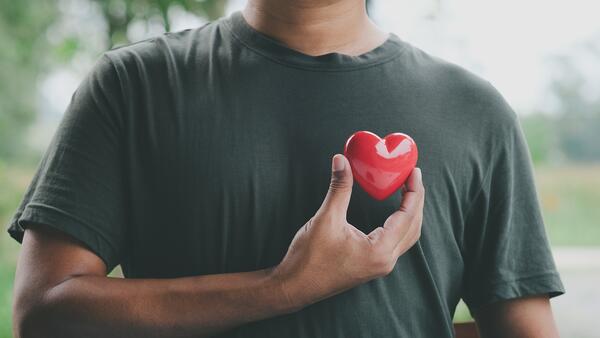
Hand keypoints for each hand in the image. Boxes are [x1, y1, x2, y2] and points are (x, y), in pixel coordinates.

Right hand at [270, 154, 424, 311]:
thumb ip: (339, 189)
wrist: (294, 287)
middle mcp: (385, 261)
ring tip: (407, 190)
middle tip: (413, 176)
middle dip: (416, 200)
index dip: (413, 191)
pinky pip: (396, 242)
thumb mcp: (326, 219)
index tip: (414, 172)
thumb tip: (341, 160)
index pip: (407, 216)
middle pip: (413, 226)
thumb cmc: (309, 259)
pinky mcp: (372, 265)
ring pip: (407, 237)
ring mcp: (379, 266)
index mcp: (379, 251)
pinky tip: (394, 212)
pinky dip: (400, 224)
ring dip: (410, 213)